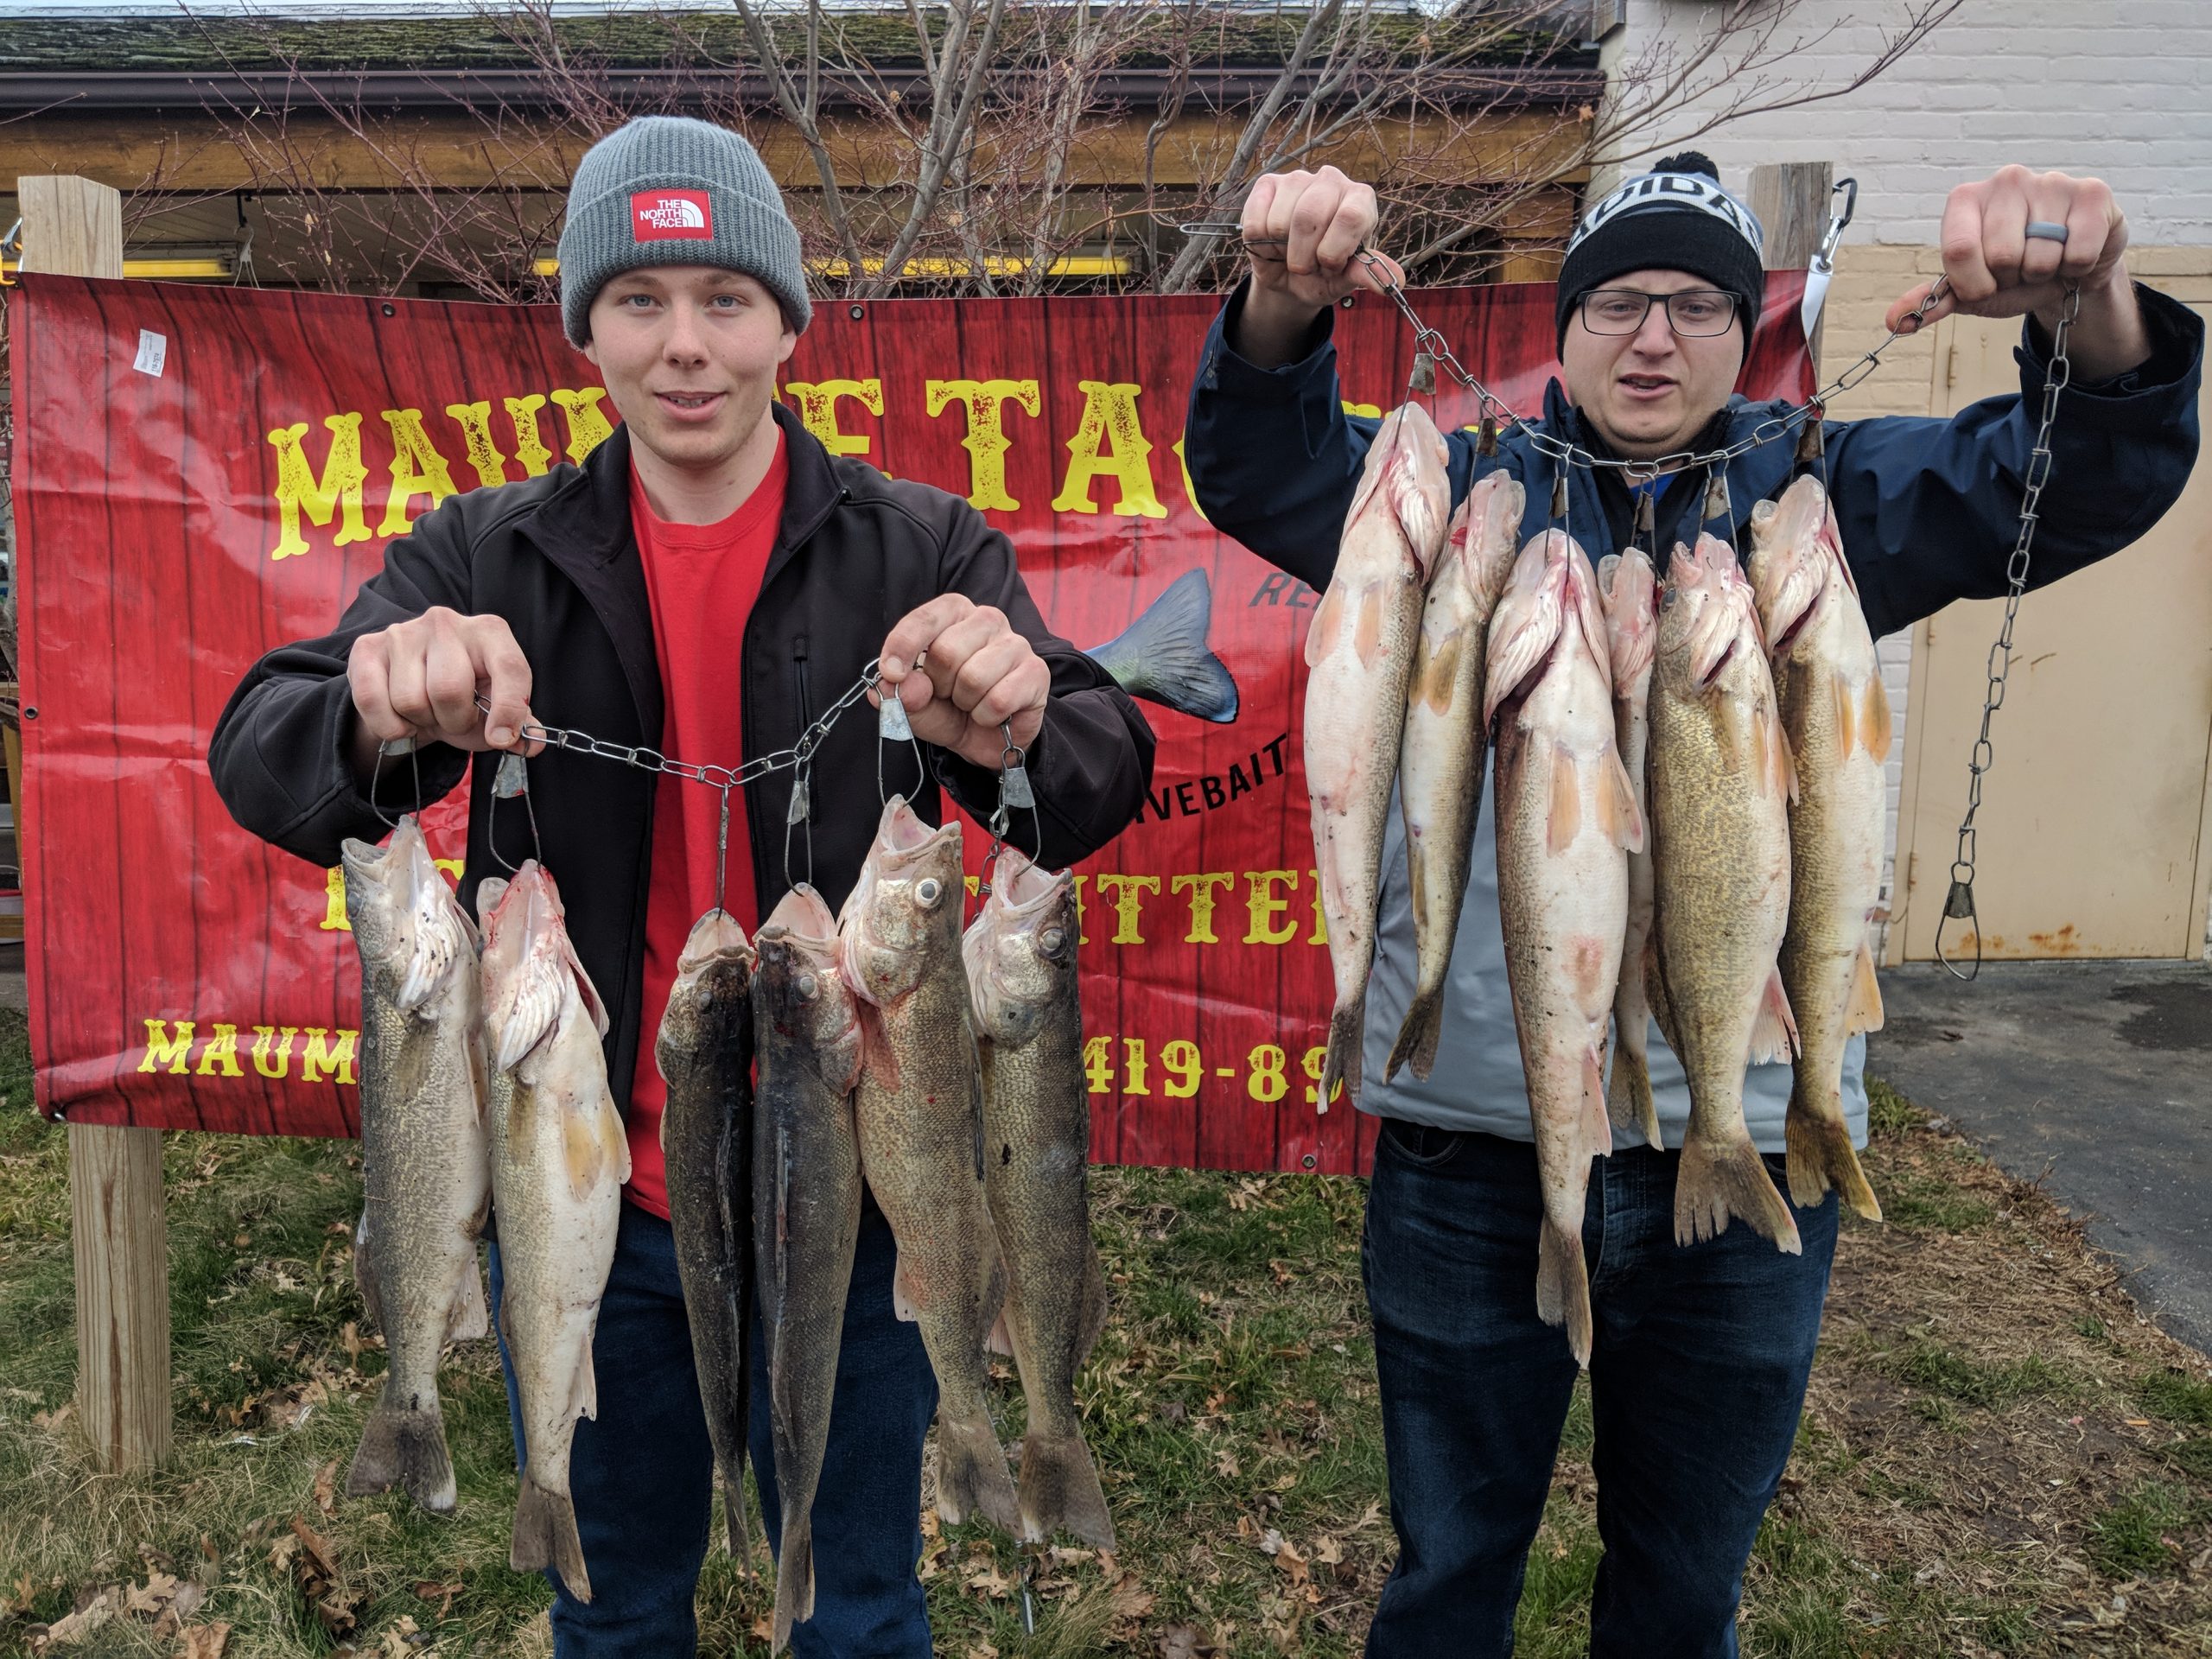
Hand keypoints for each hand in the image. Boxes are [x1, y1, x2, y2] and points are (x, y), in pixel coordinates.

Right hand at [347, 607, 540, 775]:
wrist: (412, 686)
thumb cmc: (463, 696)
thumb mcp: (494, 708)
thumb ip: (518, 725)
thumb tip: (532, 744)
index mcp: (489, 632)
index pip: (509, 667)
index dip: (509, 708)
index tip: (501, 738)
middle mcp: (446, 622)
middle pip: (448, 689)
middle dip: (454, 720)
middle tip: (454, 719)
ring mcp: (403, 631)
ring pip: (409, 700)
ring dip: (421, 722)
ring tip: (427, 710)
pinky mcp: (366, 648)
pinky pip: (372, 702)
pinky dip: (389, 726)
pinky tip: (400, 716)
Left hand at [875, 596, 1047, 771]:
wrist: (988, 740)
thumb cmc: (951, 709)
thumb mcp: (915, 704)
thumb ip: (901, 693)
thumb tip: (902, 683)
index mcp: (954, 613)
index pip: (925, 618)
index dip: (903, 646)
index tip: (893, 673)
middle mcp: (988, 619)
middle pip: (947, 652)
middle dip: (939, 686)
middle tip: (948, 695)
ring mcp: (1016, 643)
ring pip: (973, 678)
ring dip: (965, 703)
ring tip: (971, 703)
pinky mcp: (1036, 672)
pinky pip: (998, 700)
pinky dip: (986, 717)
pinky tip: (993, 714)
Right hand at [1232, 167, 1405, 367]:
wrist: (1290, 278)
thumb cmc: (1324, 273)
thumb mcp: (1346, 279)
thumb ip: (1367, 274)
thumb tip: (1397, 280)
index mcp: (1360, 199)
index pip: (1350, 216)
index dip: (1334, 250)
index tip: (1330, 266)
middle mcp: (1332, 180)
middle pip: (1310, 215)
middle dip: (1304, 255)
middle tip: (1306, 266)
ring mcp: (1298, 179)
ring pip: (1281, 221)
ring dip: (1281, 250)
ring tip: (1288, 252)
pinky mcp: (1267, 185)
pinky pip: (1257, 220)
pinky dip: (1260, 243)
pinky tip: (1270, 241)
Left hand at [1886, 166, 2131, 335]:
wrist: (2071, 267)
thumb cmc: (2015, 273)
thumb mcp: (1971, 290)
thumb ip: (1933, 301)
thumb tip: (1895, 320)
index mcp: (1966, 200)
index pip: (1959, 250)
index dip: (1973, 283)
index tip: (1984, 285)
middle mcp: (2006, 180)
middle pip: (2001, 256)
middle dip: (2011, 279)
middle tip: (2020, 269)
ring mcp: (2050, 182)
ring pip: (2040, 257)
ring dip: (2044, 273)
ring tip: (2047, 258)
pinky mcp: (2092, 193)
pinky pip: (2078, 252)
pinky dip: (2076, 267)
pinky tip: (2074, 251)